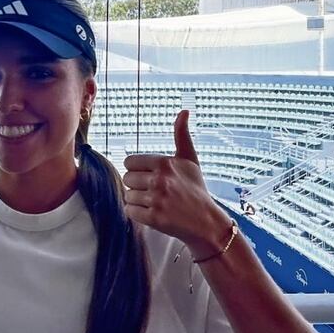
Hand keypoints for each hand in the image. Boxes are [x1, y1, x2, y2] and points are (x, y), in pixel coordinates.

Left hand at [122, 110, 229, 255]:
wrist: (206, 221)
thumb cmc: (195, 188)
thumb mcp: (190, 160)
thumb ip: (182, 135)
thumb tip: (184, 111)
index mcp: (165, 163)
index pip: (129, 162)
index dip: (137, 170)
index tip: (150, 176)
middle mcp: (160, 180)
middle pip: (127, 179)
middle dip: (137, 186)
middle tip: (154, 192)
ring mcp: (157, 199)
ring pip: (128, 195)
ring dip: (138, 200)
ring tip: (156, 203)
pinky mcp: (154, 218)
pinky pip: (130, 211)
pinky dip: (137, 213)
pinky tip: (152, 213)